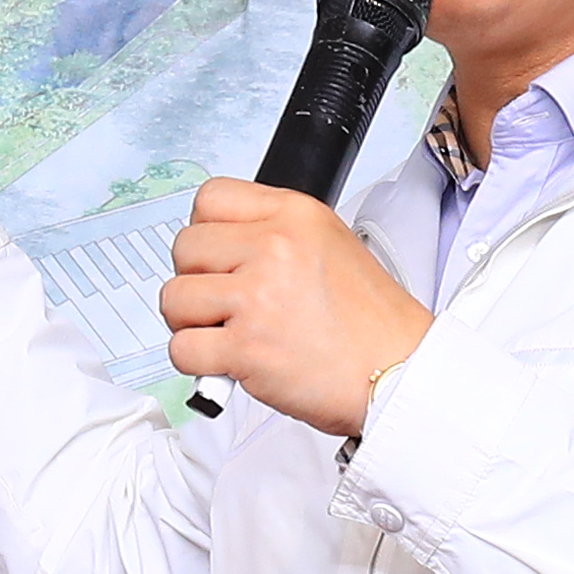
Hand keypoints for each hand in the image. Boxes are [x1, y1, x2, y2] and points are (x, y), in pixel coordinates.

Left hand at [163, 179, 431, 436]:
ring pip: (174, 298)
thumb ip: (276, 234)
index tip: (218, 258)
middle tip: (225, 304)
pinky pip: (180, 348)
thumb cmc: (372, 324)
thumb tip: (220, 246)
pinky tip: (227, 361)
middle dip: (197, 280)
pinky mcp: (245, 347)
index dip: (206, 231)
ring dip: (191, 322)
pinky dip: (197, 362)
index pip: (210, 198)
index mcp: (295, 214)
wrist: (400, 374)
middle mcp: (274, 247)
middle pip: (185, 248)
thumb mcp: (332, 245)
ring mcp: (257, 296)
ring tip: (227, 333)